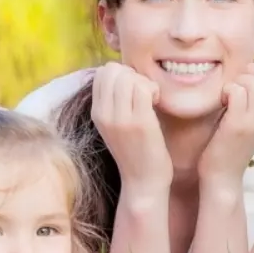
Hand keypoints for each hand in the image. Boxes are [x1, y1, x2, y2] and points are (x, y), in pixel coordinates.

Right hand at [91, 62, 172, 195]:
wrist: (143, 182)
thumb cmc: (136, 152)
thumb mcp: (116, 125)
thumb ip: (114, 101)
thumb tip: (123, 73)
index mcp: (97, 112)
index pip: (103, 73)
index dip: (122, 74)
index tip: (133, 92)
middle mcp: (104, 114)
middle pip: (114, 70)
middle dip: (133, 75)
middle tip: (144, 94)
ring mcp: (120, 118)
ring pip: (128, 76)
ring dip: (144, 82)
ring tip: (151, 100)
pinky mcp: (140, 123)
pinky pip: (144, 88)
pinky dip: (153, 89)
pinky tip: (157, 104)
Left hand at [198, 60, 253, 189]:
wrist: (223, 175)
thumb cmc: (230, 144)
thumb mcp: (249, 117)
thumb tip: (248, 71)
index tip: (242, 85)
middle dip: (246, 73)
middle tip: (233, 91)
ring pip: (253, 79)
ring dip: (235, 82)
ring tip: (227, 98)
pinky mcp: (239, 124)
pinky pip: (237, 91)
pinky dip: (226, 92)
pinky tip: (222, 104)